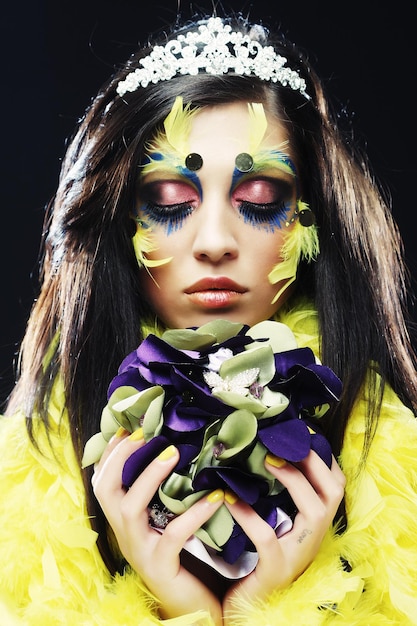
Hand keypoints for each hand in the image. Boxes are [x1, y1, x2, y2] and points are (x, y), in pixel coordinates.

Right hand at [92, 430, 222, 623]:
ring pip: (130, 507)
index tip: (127, 428)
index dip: (110, 454)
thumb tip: (174, 450)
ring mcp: (139, 551)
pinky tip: (217, 497)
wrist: (192, 607)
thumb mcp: (166, 523)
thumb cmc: (182, 558)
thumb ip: (163, 496)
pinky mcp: (161, 566)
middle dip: (121, 457)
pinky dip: (194, 513)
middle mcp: (124, 534)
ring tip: (174, 454)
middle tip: (146, 434)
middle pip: (105, 490)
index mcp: (124, 522)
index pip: (103, 482)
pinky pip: (173, 536)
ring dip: (150, 476)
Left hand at [222, 450, 344, 619]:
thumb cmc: (258, 559)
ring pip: (313, 510)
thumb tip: (264, 453)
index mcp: (314, 524)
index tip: (302, 433)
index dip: (324, 458)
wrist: (247, 607)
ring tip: (266, 461)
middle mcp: (315, 537)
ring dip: (293, 481)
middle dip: (314, 462)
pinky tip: (229, 499)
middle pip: (334, 492)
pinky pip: (267, 537)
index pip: (336, 485)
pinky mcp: (276, 569)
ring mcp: (299, 554)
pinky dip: (249, 515)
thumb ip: (277, 498)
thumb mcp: (276, 525)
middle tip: (284, 443)